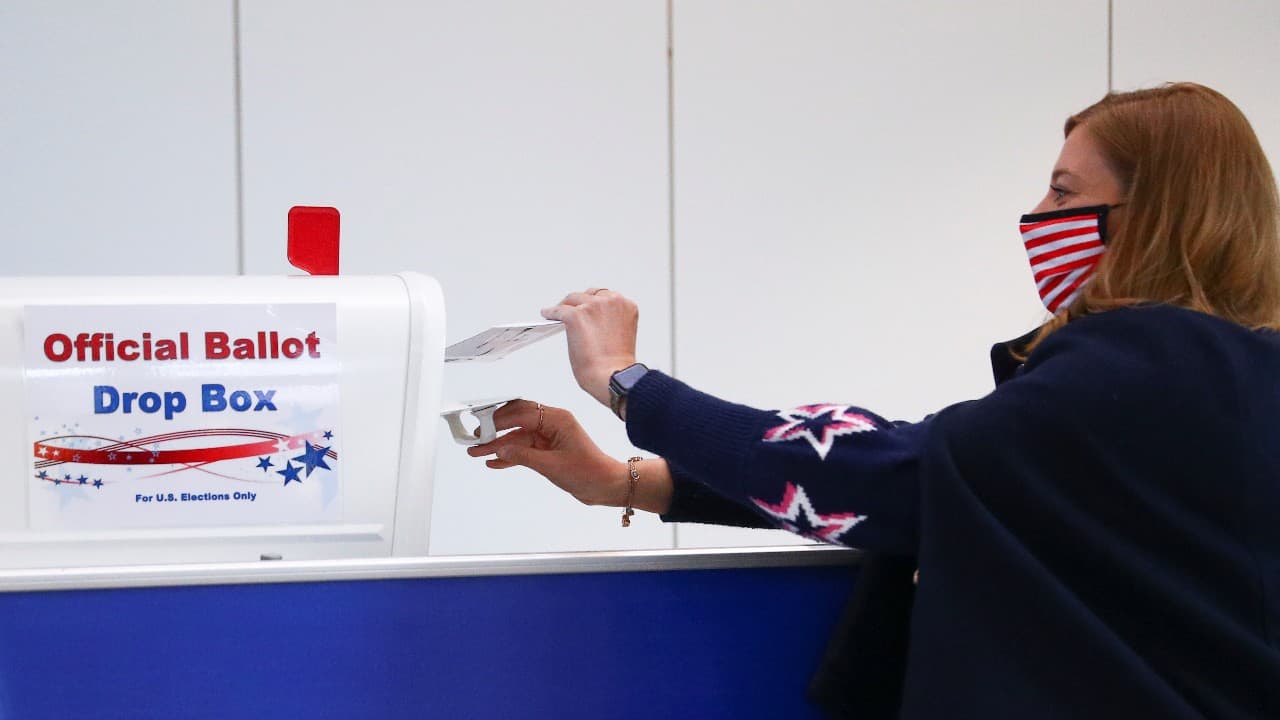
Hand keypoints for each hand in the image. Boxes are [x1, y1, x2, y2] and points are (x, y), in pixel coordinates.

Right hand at [467, 400, 628, 506]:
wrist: (606, 486)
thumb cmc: (588, 472)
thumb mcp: (552, 466)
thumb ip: (523, 457)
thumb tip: (500, 450)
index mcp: (557, 419)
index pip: (522, 413)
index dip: (499, 420)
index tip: (481, 428)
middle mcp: (552, 424)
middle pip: (517, 421)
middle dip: (495, 430)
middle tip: (475, 439)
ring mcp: (549, 437)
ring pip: (518, 438)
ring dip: (498, 446)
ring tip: (476, 453)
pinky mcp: (548, 450)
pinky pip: (524, 450)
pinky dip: (510, 456)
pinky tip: (494, 462)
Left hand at [541, 288, 637, 407]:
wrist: (612, 376)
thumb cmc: (617, 364)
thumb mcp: (620, 335)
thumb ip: (609, 322)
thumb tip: (589, 321)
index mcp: (626, 306)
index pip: (606, 296)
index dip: (595, 302)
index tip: (587, 306)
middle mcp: (611, 302)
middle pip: (589, 295)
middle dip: (580, 302)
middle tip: (572, 308)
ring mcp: (592, 307)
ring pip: (573, 300)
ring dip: (566, 305)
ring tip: (558, 310)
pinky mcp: (575, 316)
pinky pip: (558, 310)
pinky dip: (551, 312)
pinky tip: (547, 314)